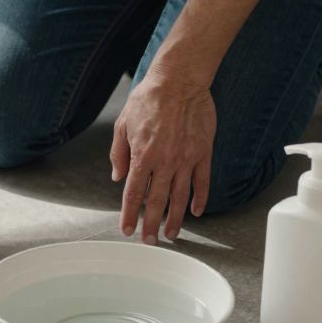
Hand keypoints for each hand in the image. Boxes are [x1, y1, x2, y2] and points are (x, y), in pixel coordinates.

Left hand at [110, 65, 215, 243]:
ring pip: (180, 197)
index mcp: (142, 156)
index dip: (129, 214)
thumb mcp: (123, 124)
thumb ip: (119, 153)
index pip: (134, 193)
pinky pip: (203, 182)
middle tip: (149, 241)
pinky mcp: (204, 153)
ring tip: (171, 235)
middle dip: (151, 225)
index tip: (127, 229)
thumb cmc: (149, 99)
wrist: (179, 81)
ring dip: (175, 219)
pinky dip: (200, 199)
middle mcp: (164, 162)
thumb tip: (117, 177)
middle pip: (156, 201)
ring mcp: (186, 159)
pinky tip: (196, 212)